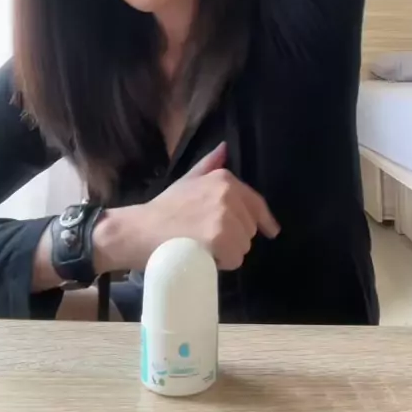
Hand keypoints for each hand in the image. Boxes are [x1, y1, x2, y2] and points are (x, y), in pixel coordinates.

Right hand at [104, 143, 280, 273]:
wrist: (139, 230)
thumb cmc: (164, 208)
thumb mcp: (188, 180)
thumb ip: (209, 164)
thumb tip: (225, 147)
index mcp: (225, 179)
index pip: (256, 203)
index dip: (265, 221)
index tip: (272, 231)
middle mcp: (229, 194)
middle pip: (250, 229)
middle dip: (234, 238)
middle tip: (207, 238)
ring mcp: (225, 216)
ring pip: (244, 246)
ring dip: (228, 252)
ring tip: (203, 247)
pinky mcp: (219, 239)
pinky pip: (235, 259)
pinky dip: (222, 264)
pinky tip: (204, 257)